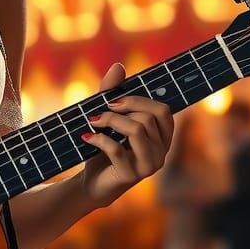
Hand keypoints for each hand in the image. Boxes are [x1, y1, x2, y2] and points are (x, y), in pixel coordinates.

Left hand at [79, 62, 173, 208]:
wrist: (92, 182)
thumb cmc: (103, 148)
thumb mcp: (107, 118)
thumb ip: (112, 94)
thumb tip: (118, 65)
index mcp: (162, 136)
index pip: (163, 110)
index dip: (138, 100)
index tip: (112, 100)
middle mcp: (162, 151)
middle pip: (148, 118)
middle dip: (120, 110)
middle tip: (97, 114)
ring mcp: (149, 165)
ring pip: (137, 131)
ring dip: (109, 121)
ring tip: (92, 122)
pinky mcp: (131, 176)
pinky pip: (117, 149)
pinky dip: (98, 139)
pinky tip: (86, 137)